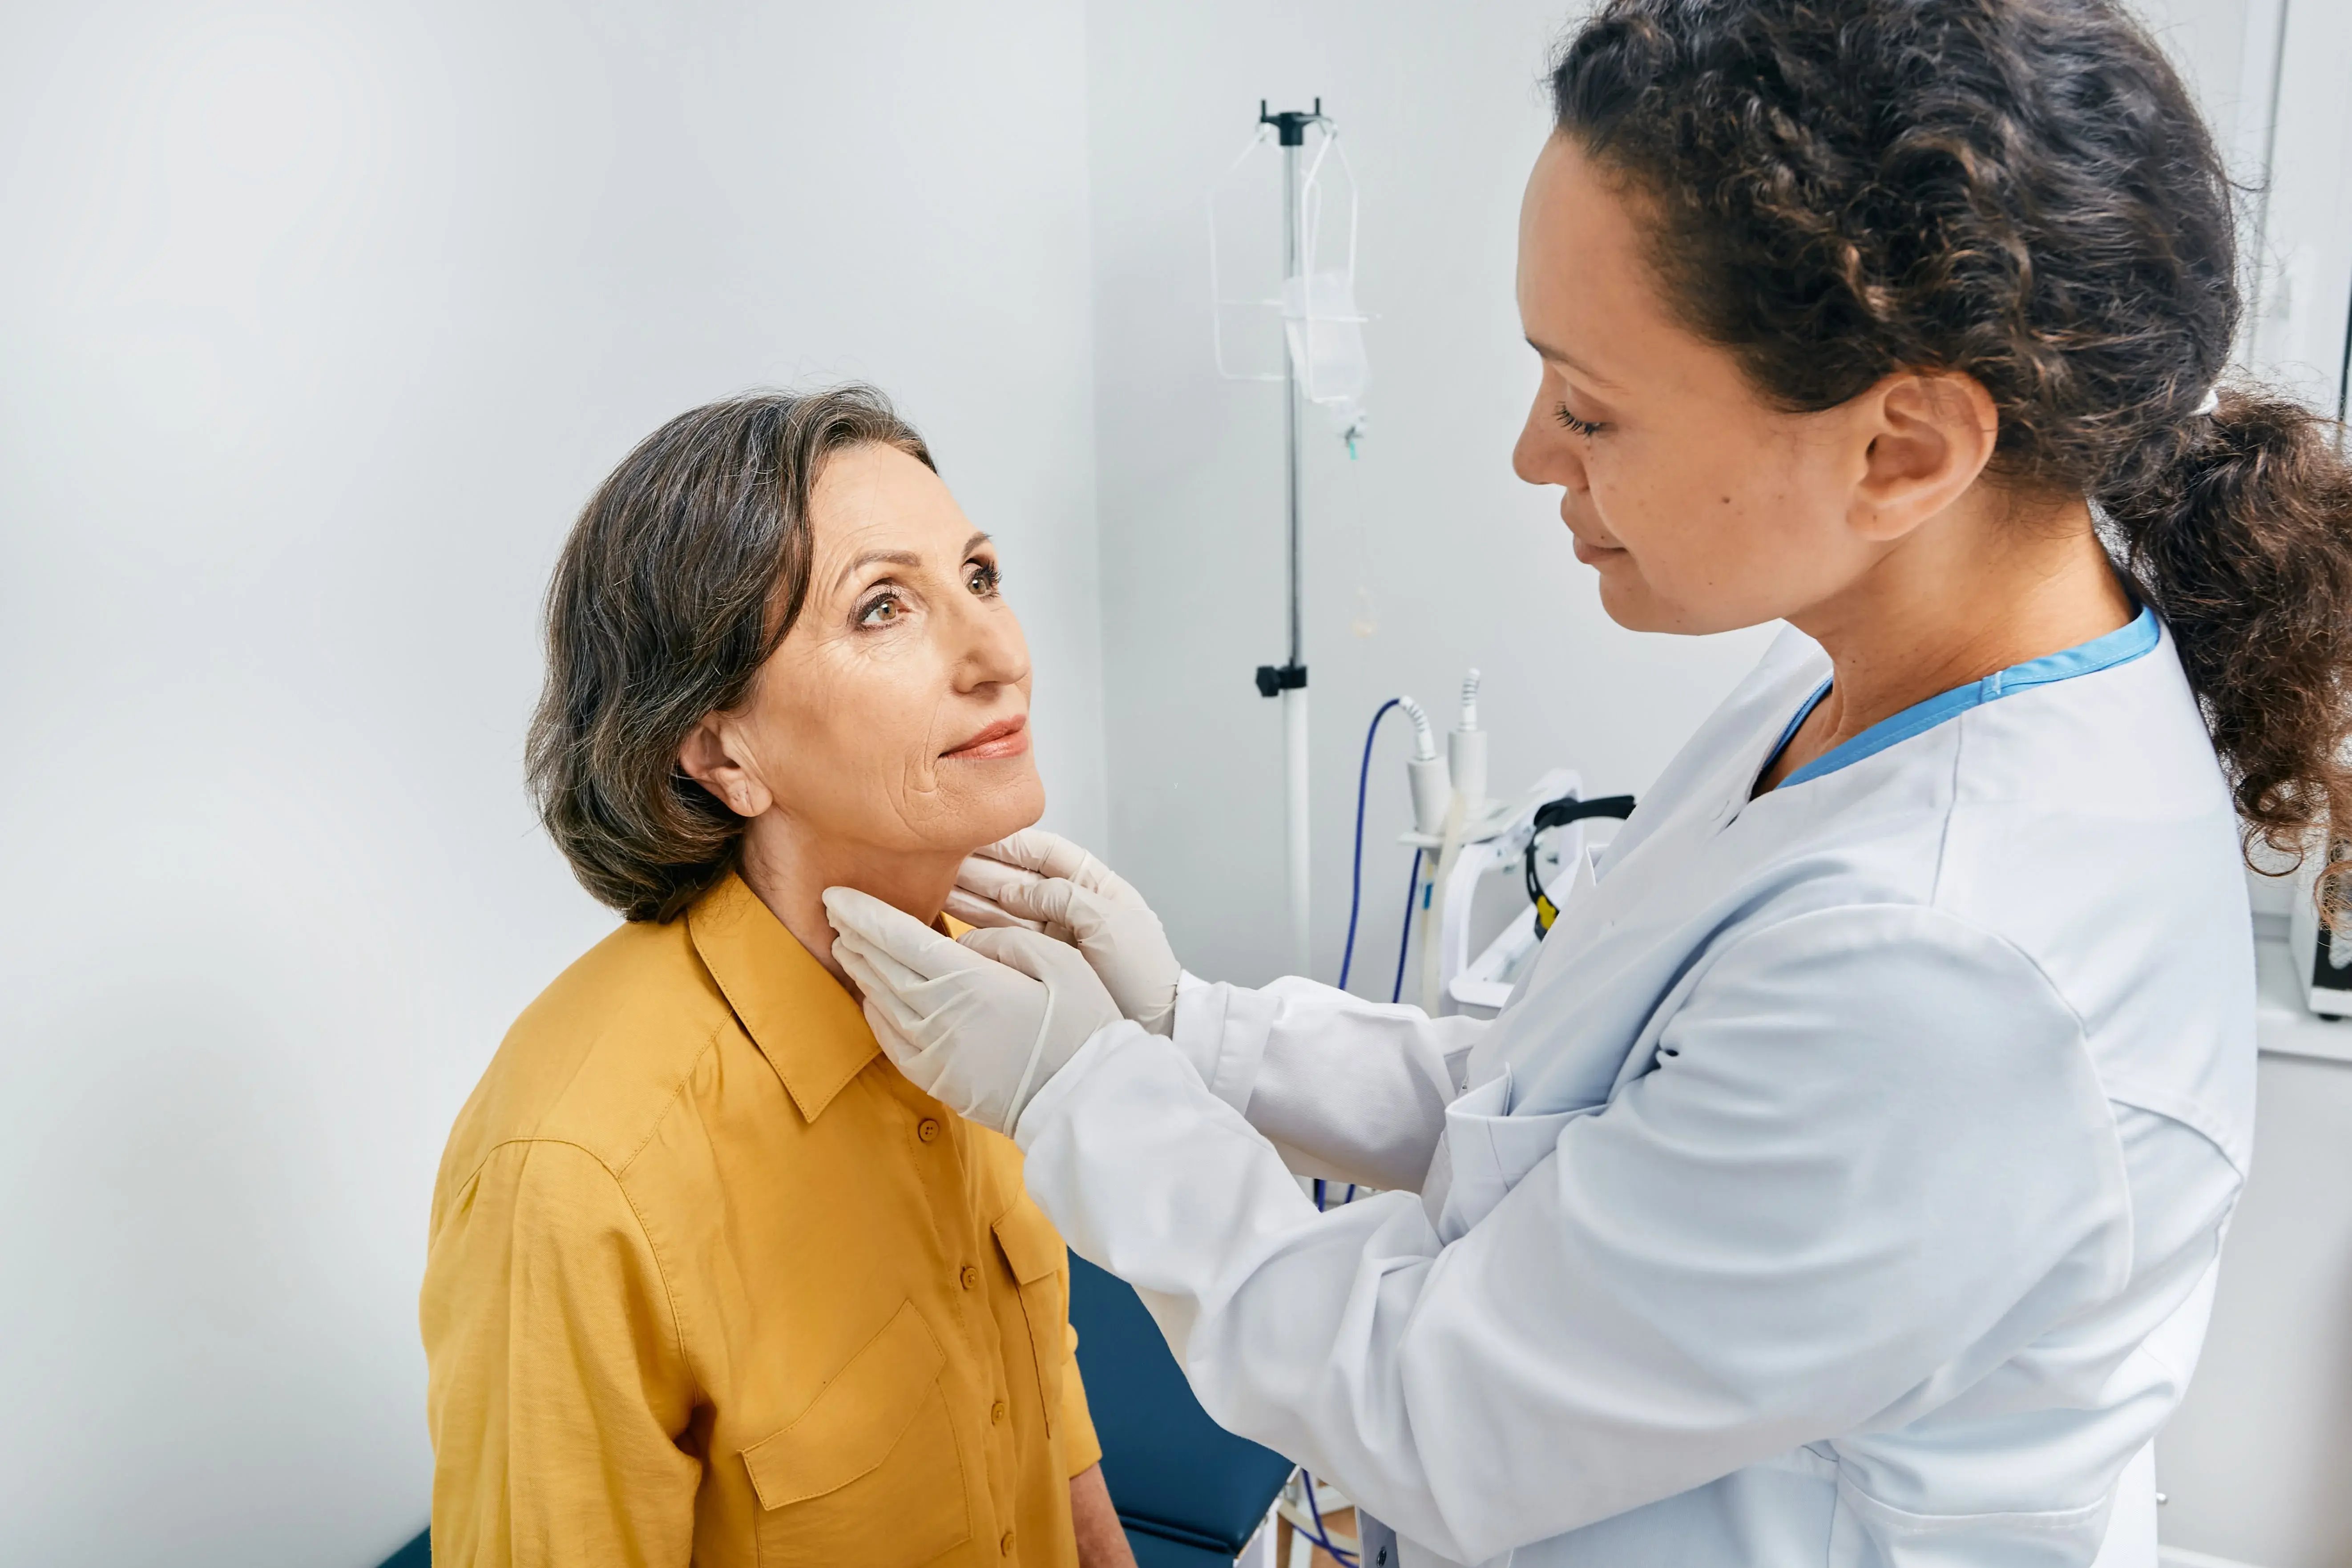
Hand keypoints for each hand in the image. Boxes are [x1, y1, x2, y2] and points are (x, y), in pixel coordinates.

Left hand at [824, 886, 1122, 1137]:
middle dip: (855, 935)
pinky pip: (890, 1041)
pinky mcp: (937, 1079)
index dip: (863, 914)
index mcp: (970, 982)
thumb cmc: (1082, 1030)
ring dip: (861, 969)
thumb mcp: (1061, 964)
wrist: (1085, 1102)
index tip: (836, 894)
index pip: (900, 938)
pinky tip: (870, 996)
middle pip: (882, 967)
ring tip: (847, 945)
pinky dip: (874, 1013)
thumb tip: (965, 940)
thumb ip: (1006, 941)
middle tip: (835, 911)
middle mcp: (941, 1017)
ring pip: (881, 1001)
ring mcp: (934, 1052)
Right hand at [943, 829, 1181, 1035]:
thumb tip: (1013, 892)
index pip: (1045, 853)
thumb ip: (1063, 898)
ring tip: (932, 882)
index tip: (973, 833)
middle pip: (1017, 879)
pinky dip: (975, 926)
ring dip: (968, 894)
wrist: (1155, 1027)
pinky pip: (1002, 937)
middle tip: (938, 858)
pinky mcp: (1039, 963)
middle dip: (979, 867)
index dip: (1009, 843)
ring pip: (1002, 907)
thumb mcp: (1110, 924)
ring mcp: (1052, 937)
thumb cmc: (1144, 973)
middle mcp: (1069, 907)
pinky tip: (947, 914)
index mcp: (1095, 886)